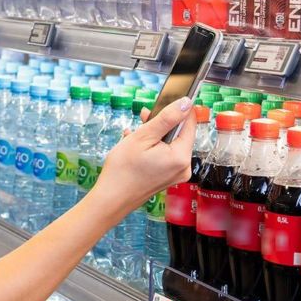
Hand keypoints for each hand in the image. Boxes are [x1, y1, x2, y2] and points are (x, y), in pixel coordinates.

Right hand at [86, 97, 196, 223]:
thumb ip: (167, 118)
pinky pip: (164, 156)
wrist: (111, 200)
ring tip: (133, 132)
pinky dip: (152, 147)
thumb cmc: (123, 170)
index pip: (190, 124)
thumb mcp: (143, 137)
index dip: (180, 109)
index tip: (168, 100)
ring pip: (169, 144)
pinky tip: (134, 144)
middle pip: (178, 135)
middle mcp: (183, 167)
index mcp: (180, 157)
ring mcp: (176, 175)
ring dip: (153, 135)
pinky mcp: (167, 178)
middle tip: (143, 116)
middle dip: (161, 123)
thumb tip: (186, 103)